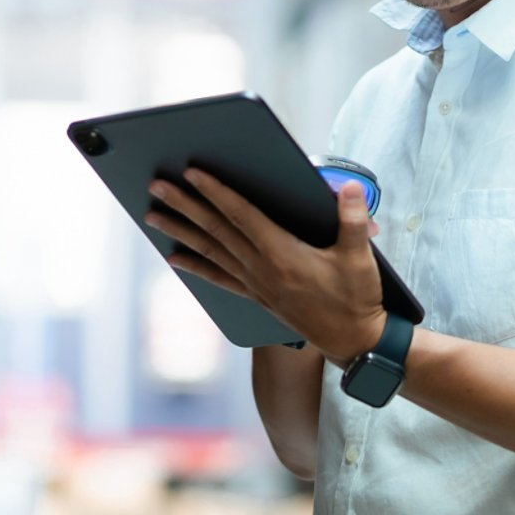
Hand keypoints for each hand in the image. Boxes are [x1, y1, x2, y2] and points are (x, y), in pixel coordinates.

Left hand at [144, 168, 386, 363]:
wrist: (352, 341)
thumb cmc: (356, 298)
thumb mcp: (360, 257)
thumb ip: (354, 220)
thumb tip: (350, 187)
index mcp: (282, 254)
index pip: (241, 214)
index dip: (216, 191)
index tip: (192, 173)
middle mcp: (261, 268)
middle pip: (215, 229)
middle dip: (184, 205)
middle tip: (157, 186)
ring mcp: (255, 283)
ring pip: (209, 251)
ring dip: (180, 231)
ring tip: (153, 216)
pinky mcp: (256, 296)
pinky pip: (218, 277)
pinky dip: (195, 265)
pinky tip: (174, 258)